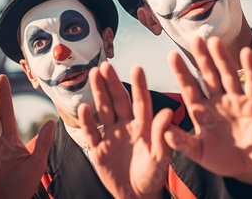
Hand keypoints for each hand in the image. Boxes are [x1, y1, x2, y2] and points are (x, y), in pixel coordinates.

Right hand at [78, 62, 172, 198]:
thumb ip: (162, 136)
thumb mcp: (160, 158)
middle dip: (111, 83)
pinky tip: (83, 107)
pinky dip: (86, 121)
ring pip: (103, 110)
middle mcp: (126, 126)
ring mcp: (111, 136)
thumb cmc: (153, 176)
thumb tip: (168, 112)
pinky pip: (92, 133)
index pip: (140, 102)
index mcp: (143, 126)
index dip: (139, 86)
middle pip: (118, 101)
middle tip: (105, 66)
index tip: (137, 68)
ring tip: (93, 75)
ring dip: (98, 94)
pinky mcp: (99, 149)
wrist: (136, 196)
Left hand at [164, 36, 251, 190]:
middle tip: (194, 38)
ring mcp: (236, 100)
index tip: (172, 55)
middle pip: (208, 75)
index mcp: (201, 110)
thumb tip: (164, 132)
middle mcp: (217, 101)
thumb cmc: (222, 159)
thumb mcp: (198, 152)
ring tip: (215, 41)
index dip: (182, 72)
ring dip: (222, 58)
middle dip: (201, 58)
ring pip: (227, 75)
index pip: (189, 87)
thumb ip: (182, 143)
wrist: (250, 167)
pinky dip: (250, 68)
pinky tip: (246, 52)